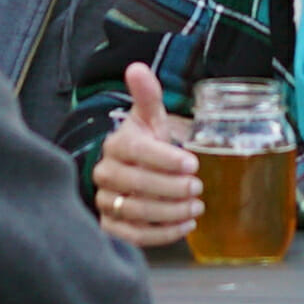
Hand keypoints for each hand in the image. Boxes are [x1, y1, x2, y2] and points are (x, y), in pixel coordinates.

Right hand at [92, 61, 200, 252]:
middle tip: (197, 188)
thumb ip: (147, 95)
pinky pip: (133, 236)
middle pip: (138, 185)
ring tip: (196, 207)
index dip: (165, 159)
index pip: (137, 151)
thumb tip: (137, 67)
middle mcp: (105, 173)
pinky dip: (162, 234)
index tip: (192, 164)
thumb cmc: (145, 144)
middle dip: (172, 188)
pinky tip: (184, 226)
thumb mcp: (150, 119)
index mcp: (116, 144)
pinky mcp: (110, 226)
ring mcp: (106, 201)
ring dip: (171, 212)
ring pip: (137, 211)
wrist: (130, 172)